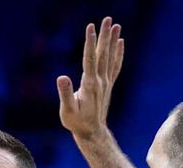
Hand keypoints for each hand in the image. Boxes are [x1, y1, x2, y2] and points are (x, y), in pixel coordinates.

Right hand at [57, 17, 123, 140]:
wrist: (92, 133)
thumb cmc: (76, 123)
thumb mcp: (67, 111)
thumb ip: (65, 94)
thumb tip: (62, 78)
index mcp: (89, 85)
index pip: (89, 59)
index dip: (90, 42)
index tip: (90, 27)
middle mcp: (100, 81)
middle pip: (103, 54)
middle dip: (104, 36)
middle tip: (107, 19)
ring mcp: (106, 83)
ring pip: (110, 58)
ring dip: (113, 41)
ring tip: (116, 25)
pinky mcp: (107, 85)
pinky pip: (115, 66)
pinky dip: (118, 53)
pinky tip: (120, 43)